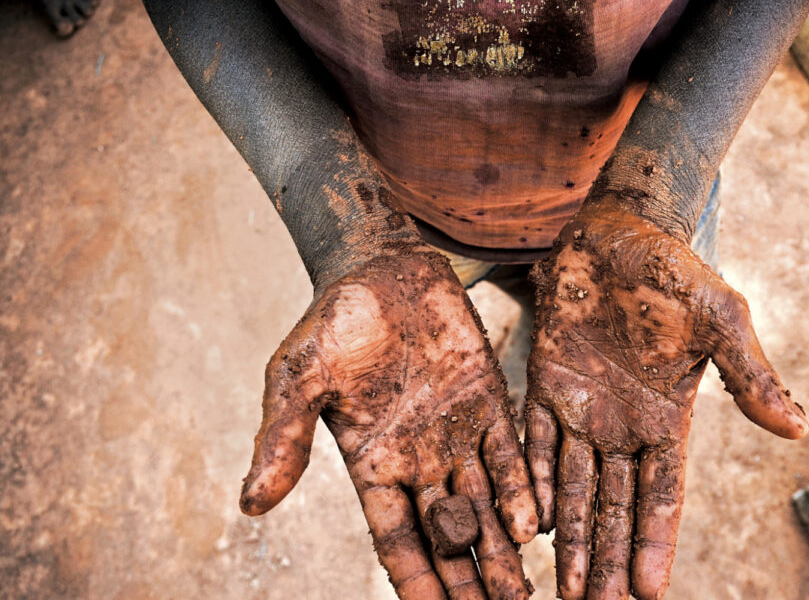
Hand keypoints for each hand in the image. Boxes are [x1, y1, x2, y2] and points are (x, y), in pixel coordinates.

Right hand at [239, 249, 537, 598]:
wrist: (378, 265)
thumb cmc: (332, 322)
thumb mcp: (297, 378)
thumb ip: (283, 439)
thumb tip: (251, 505)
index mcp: (372, 465)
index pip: (397, 540)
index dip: (418, 582)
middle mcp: (419, 460)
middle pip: (448, 536)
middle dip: (469, 581)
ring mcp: (456, 433)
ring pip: (485, 506)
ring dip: (503, 551)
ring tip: (524, 594)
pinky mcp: (489, 401)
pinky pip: (509, 455)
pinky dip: (520, 489)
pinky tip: (534, 524)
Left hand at [523, 205, 808, 599]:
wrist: (618, 229)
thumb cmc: (675, 271)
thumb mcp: (721, 320)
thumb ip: (750, 376)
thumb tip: (798, 430)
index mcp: (667, 418)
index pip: (661, 495)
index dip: (655, 542)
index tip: (649, 592)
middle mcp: (625, 425)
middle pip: (615, 506)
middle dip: (607, 560)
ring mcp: (584, 409)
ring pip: (573, 488)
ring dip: (571, 539)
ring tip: (564, 591)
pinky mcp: (546, 385)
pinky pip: (534, 444)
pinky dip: (531, 484)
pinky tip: (530, 526)